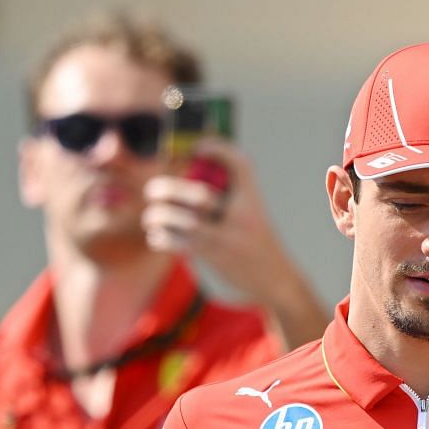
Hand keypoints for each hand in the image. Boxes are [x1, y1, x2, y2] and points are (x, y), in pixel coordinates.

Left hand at [143, 140, 305, 310]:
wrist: (277, 280)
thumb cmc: (258, 243)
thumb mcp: (253, 213)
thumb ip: (229, 192)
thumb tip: (190, 172)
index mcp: (252, 200)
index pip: (241, 165)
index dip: (219, 149)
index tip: (198, 148)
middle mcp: (241, 216)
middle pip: (200, 195)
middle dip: (168, 189)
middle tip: (153, 191)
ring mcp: (228, 238)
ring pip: (184, 221)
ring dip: (159, 217)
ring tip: (151, 218)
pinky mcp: (215, 257)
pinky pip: (180, 243)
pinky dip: (162, 239)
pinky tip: (158, 237)